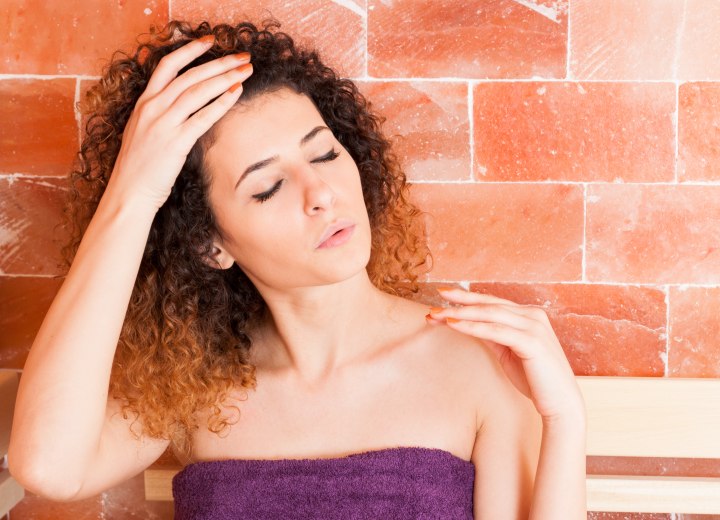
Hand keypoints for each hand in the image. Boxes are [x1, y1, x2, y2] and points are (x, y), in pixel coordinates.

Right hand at [105, 35, 253, 210]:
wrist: (129, 192)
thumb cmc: (140, 166)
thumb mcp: (142, 131)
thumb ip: (158, 114)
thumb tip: (179, 104)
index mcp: (143, 102)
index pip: (167, 65)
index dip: (189, 50)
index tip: (210, 41)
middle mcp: (152, 108)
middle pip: (189, 75)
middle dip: (219, 63)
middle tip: (242, 56)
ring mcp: (163, 124)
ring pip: (197, 91)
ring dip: (225, 78)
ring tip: (246, 71)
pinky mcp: (175, 142)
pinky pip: (202, 117)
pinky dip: (221, 102)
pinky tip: (236, 93)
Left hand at [426, 287, 583, 421]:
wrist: (561, 403)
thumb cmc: (535, 379)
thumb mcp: (508, 351)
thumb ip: (493, 335)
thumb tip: (469, 324)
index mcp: (529, 315)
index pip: (492, 303)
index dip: (466, 299)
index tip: (443, 297)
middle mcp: (533, 315)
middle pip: (489, 304)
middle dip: (460, 301)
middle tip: (435, 301)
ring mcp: (534, 326)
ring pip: (490, 314)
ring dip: (461, 313)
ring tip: (438, 314)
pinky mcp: (532, 341)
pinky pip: (495, 331)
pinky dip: (473, 326)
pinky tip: (454, 325)